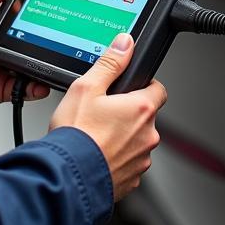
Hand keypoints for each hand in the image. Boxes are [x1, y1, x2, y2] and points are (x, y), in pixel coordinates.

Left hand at [0, 0, 49, 118]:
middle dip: (43, 42)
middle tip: (53, 39)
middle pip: (31, 41)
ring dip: (41, 64)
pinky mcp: (2, 87)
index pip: (21, 16)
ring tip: (48, 62)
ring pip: (31, 64)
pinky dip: (35, 87)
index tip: (50, 10)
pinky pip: (25, 88)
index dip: (35, 14)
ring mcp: (2, 67)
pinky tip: (38, 83)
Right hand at [50, 34, 166, 201]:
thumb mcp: (87, 87)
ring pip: (136, 141)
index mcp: (142, 109)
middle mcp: (148, 135)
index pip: (158, 89)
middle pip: (145, 116)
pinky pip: (127, 163)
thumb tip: (125, 44)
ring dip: (122, 138)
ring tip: (95, 136)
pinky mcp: (131, 180)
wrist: (66, 177)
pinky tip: (95, 155)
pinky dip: (115, 159)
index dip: (143, 86)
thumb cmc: (75, 134)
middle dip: (128, 113)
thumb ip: (110, 63)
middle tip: (102, 113)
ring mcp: (141, 160)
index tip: (128, 89)